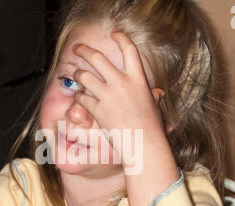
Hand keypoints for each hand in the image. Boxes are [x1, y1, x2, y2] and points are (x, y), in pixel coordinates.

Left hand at [72, 31, 165, 162]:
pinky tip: (80, 98)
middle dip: (84, 50)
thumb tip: (158, 93)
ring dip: (77, 74)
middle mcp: (121, 83)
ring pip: (84, 75)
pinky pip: (82, 97)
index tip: (114, 33)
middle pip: (97, 58)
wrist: (143, 143)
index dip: (121, 38)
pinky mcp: (97, 109)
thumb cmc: (152, 127)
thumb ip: (153, 96)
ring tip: (76, 74)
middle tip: (77, 48)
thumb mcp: (154, 107)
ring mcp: (108, 95)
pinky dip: (79, 96)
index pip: (129, 50)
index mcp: (138, 79)